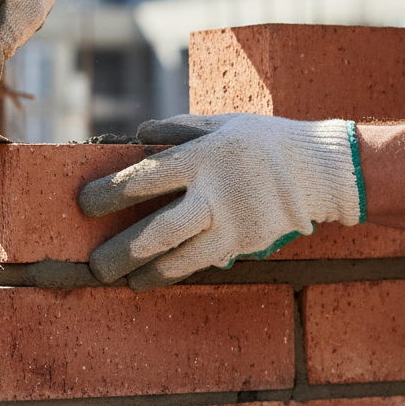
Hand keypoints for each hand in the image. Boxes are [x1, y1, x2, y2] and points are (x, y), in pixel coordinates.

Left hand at [78, 113, 365, 290]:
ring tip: (121, 281)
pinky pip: (204, 261)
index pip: (146, 178)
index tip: (84, 204)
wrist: (320, 169)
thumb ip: (176, 130)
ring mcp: (232, 223)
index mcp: (201, 157)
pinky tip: (153, 278)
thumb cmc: (260, 141)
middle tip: (94, 265)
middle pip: (159, 229)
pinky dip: (177, 270)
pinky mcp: (246, 243)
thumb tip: (139, 137)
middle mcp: (213, 193)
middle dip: (123, 249)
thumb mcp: (218, 123)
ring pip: (182, 257)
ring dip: (147, 272)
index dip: (111, 192)